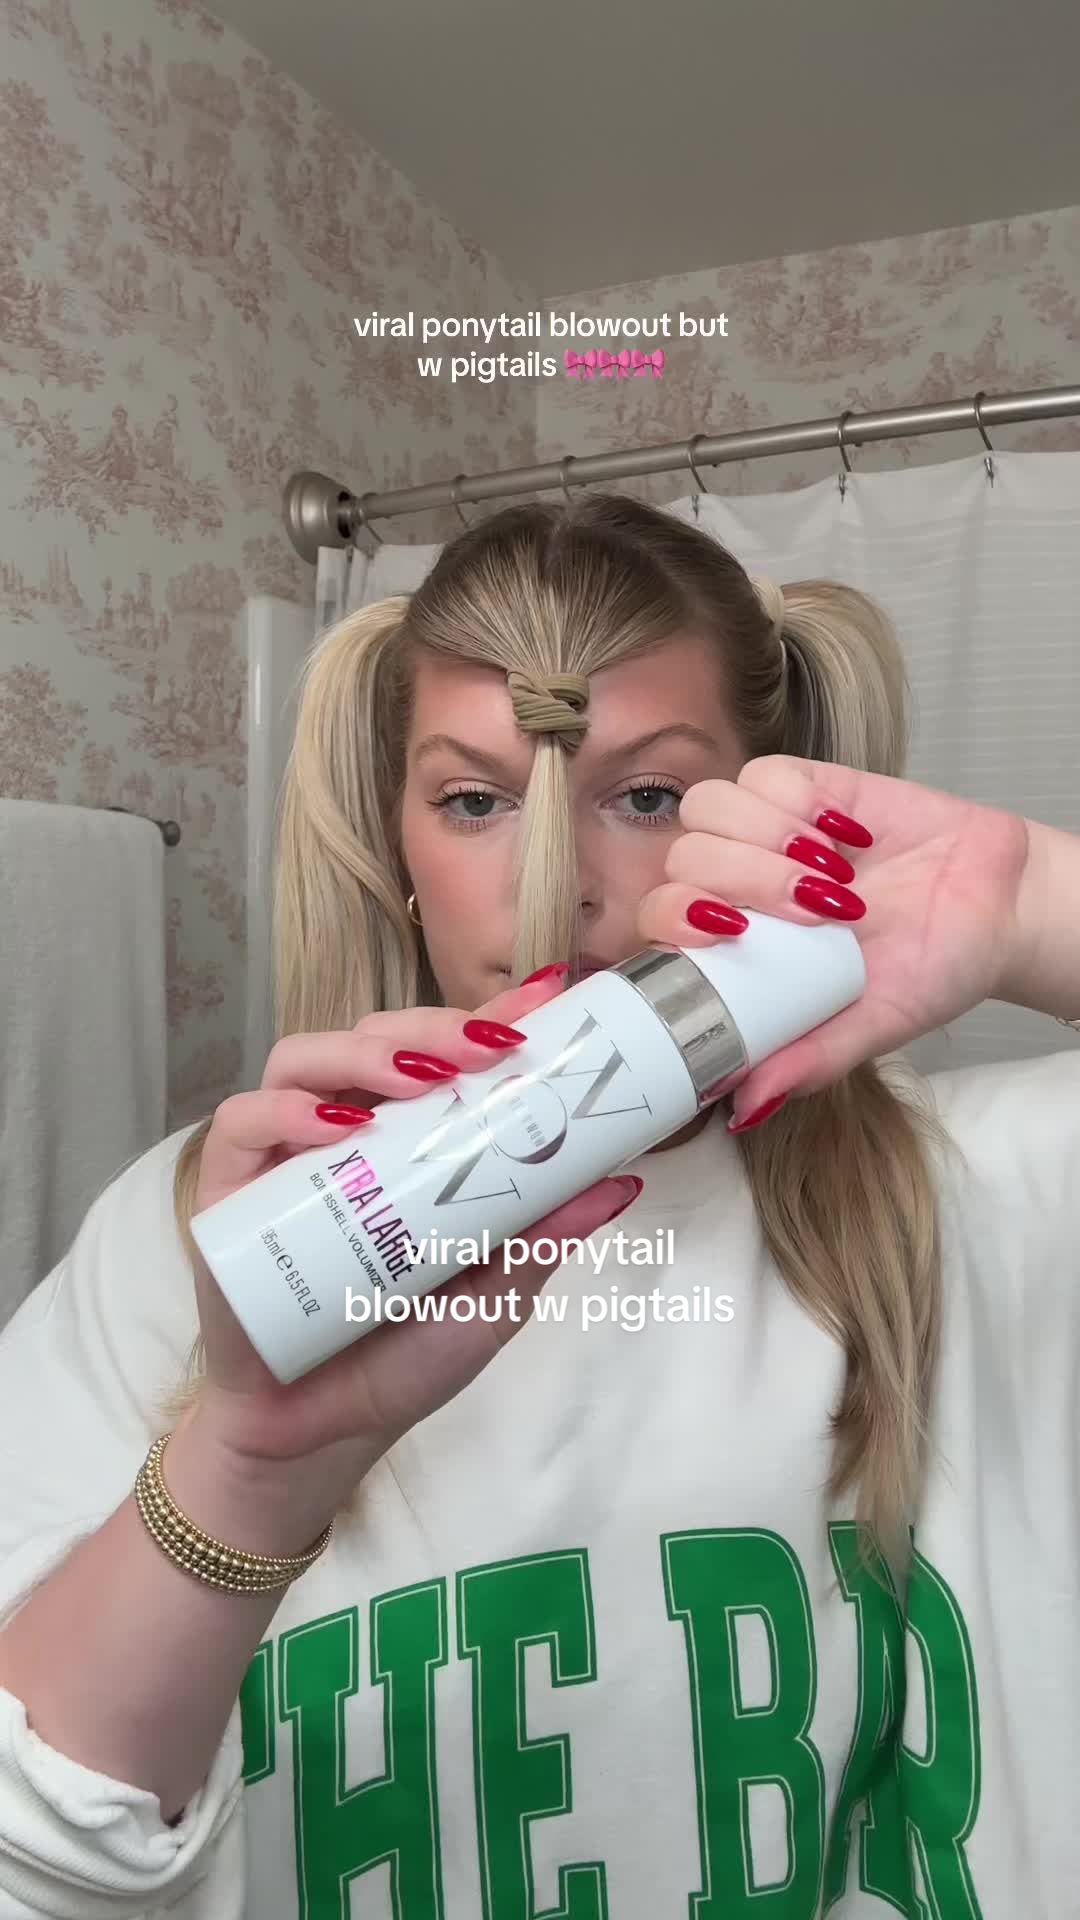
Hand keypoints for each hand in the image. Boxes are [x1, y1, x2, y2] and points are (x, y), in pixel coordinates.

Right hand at [190, 972, 641, 1487]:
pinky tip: (333, 1128)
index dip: (491, 1015)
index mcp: (413, 1142)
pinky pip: (243, 1120)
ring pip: (307, 1056)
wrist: (319, 1438)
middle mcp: (347, 1132)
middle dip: (436, 1029)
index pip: (446, 1056)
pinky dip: (285, 1110)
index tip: (550, 1000)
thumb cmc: (407, 1358)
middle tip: (490, 1047)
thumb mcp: (496, 1296)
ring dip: (365, 1053)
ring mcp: (284, 1154)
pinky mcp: (227, 1190)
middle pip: (378, 1038)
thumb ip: (546, 1236)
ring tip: (419, 1079)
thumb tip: (623, 1182)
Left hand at [636, 755, 1030, 1124]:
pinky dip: (800, 801)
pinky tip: (849, 834)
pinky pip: (764, 773)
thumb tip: (743, 1110)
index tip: (738, 933)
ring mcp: (768, 830)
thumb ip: (808, 1060)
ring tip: (837, 875)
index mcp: (739, 946)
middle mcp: (739, 884)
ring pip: (710, 807)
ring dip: (769, 838)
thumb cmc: (933, 969)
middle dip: (747, 879)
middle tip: (821, 911)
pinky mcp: (807, 786)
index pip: (661, 920)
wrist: (1002, 907)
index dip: (679, 919)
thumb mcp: (872, 1026)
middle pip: (683, 858)